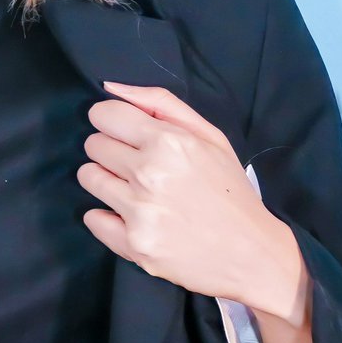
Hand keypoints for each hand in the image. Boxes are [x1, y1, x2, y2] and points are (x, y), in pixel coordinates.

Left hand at [76, 81, 307, 322]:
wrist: (253, 255)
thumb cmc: (230, 190)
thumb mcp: (210, 136)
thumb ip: (160, 103)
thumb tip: (110, 87)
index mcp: (169, 142)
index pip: (104, 114)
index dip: (112, 121)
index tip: (124, 133)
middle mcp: (149, 174)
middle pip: (93, 145)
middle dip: (111, 150)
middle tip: (137, 165)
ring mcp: (139, 212)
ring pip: (88, 177)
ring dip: (106, 180)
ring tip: (135, 190)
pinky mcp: (133, 245)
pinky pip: (91, 219)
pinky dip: (106, 217)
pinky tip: (132, 217)